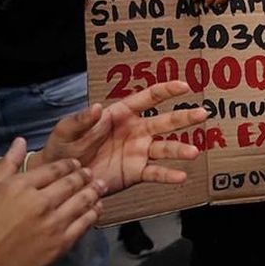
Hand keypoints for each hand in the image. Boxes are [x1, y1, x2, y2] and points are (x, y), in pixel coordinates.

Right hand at [0, 140, 101, 265]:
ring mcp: (53, 224)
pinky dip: (94, 213)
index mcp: (19, 187)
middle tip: (91, 173)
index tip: (75, 164)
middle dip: (84, 176)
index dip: (69, 165)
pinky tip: (97, 209)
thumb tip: (21, 141)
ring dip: (94, 191)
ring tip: (100, 187)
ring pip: (83, 201)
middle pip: (72, 183)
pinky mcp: (61, 244)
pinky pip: (85, 223)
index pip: (54, 169)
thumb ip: (5, 166)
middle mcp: (39, 202)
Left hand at [40, 81, 205, 193]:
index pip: (147, 99)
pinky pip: (156, 173)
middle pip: (165, 122)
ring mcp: (138, 152)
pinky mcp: (136, 172)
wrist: (61, 179)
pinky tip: (181, 176)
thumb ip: (81, 120)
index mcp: (120, 115)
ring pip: (165, 148)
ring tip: (193, 152)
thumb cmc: (63, 149)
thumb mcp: (66, 131)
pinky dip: (168, 175)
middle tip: (203, 113)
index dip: (166, 91)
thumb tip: (97, 108)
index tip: (184, 86)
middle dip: (184, 117)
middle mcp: (135, 132)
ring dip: (180, 149)